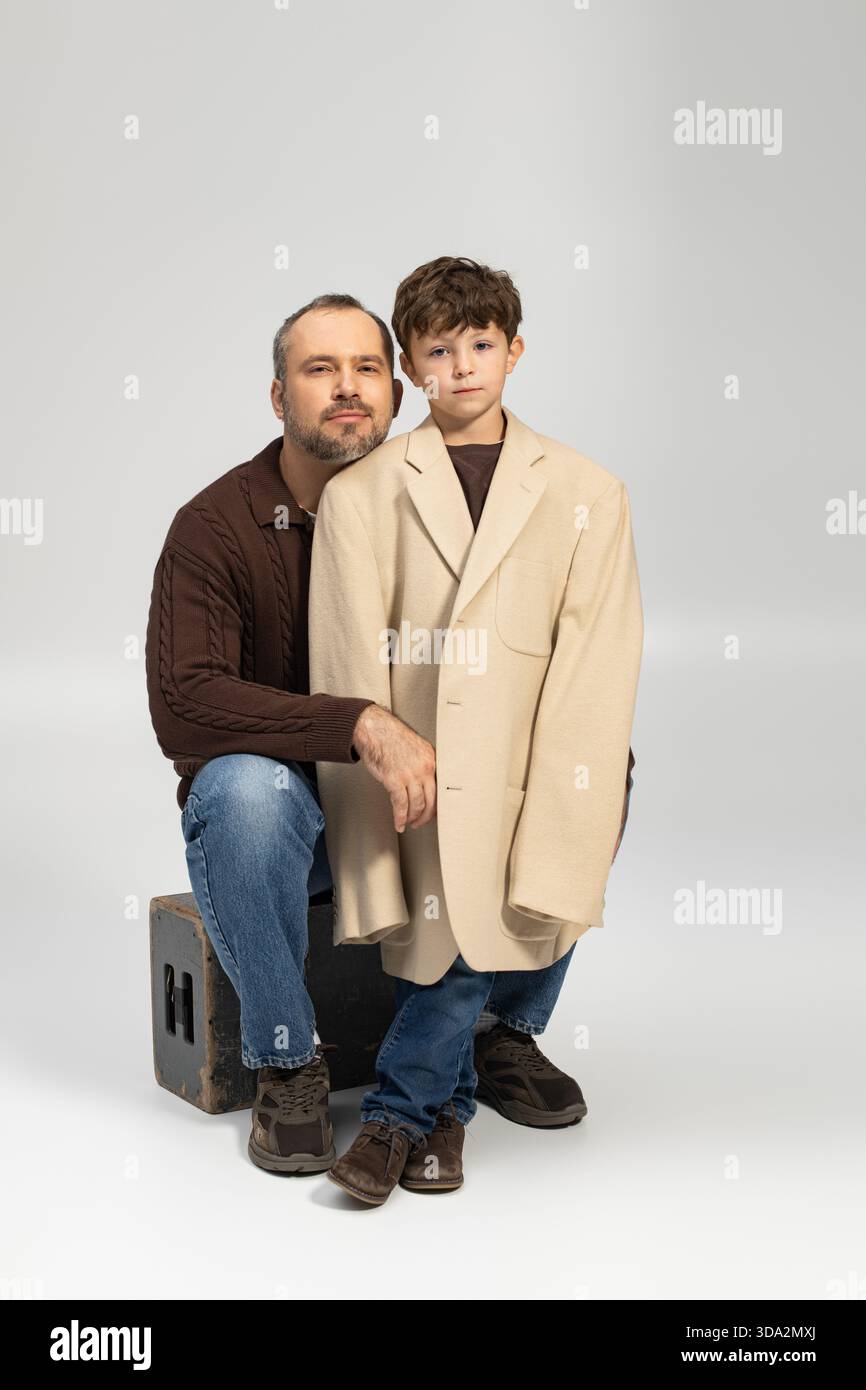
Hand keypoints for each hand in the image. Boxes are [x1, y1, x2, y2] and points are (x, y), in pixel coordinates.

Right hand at [351, 704, 436, 832]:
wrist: (374, 729)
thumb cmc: (391, 737)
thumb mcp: (416, 748)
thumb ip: (423, 765)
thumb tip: (425, 784)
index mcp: (431, 759)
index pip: (441, 788)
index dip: (438, 805)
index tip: (436, 814)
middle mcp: (424, 768)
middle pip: (431, 800)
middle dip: (426, 816)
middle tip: (421, 822)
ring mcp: (410, 775)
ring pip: (417, 805)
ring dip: (412, 818)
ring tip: (408, 823)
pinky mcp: (394, 780)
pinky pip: (400, 805)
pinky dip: (400, 817)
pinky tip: (398, 823)